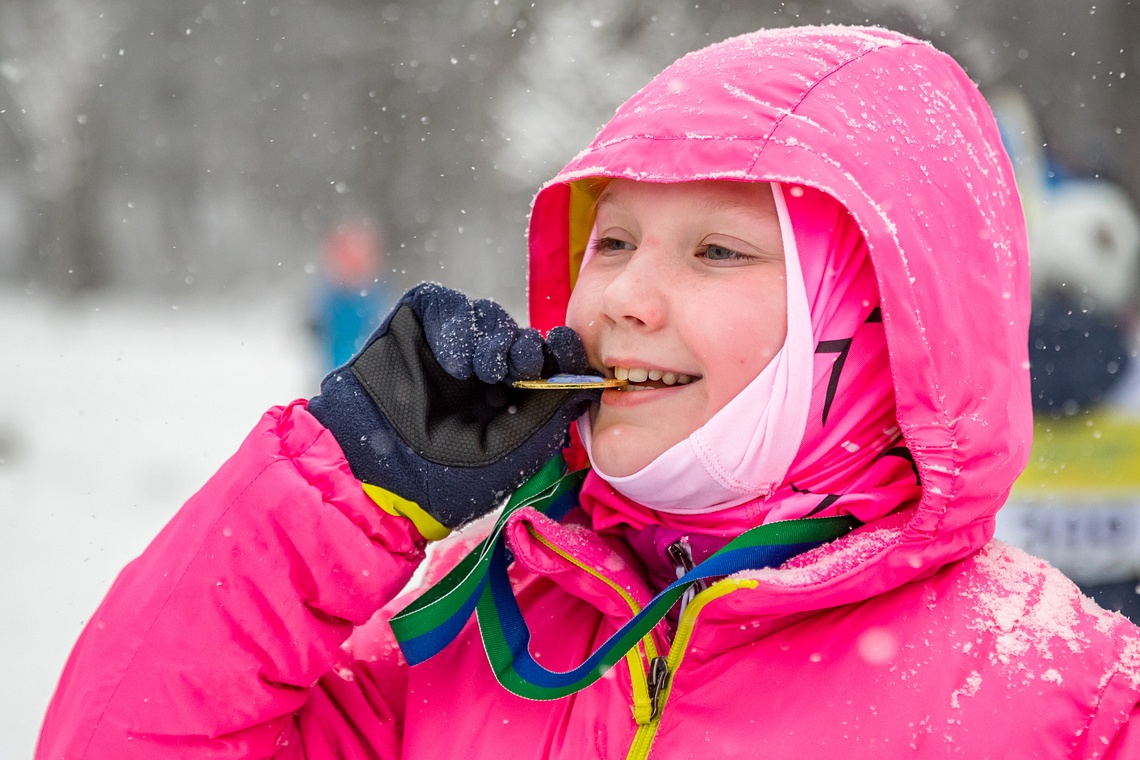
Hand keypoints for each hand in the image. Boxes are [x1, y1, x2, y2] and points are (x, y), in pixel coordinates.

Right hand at [308, 283, 597, 535]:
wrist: (374, 473)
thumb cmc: (444, 478)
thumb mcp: (510, 451)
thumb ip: (548, 414)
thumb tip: (586, 382)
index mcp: (508, 402)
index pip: (545, 365)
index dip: (560, 354)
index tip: (567, 350)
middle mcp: (481, 372)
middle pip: (521, 336)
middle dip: (528, 348)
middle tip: (520, 365)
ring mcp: (448, 346)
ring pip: (491, 316)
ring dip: (495, 340)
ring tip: (484, 371)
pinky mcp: (416, 324)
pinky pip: (448, 304)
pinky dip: (459, 326)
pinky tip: (458, 363)